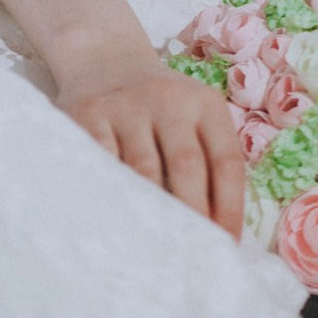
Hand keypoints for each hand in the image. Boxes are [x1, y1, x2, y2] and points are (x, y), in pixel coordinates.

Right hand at [57, 48, 246, 240]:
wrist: (106, 59)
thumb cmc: (159, 104)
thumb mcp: (193, 114)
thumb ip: (208, 157)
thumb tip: (221, 229)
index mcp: (206, 104)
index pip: (226, 161)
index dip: (230, 207)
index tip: (227, 246)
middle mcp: (170, 101)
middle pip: (187, 167)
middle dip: (193, 216)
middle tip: (193, 259)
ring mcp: (127, 107)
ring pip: (142, 170)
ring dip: (150, 213)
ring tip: (155, 254)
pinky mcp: (87, 115)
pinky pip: (101, 161)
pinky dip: (109, 193)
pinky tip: (113, 223)